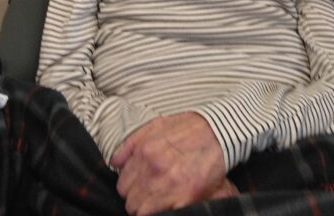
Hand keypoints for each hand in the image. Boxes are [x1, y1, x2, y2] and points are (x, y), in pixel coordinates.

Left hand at [111, 112, 228, 215]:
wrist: (219, 131)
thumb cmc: (189, 127)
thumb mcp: (157, 125)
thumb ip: (131, 143)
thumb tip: (114, 163)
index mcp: (145, 151)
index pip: (122, 184)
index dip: (130, 188)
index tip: (139, 187)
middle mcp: (154, 168)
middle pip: (130, 202)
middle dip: (137, 201)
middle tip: (150, 196)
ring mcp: (169, 184)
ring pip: (142, 212)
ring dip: (148, 209)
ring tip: (159, 201)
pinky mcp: (186, 197)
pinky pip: (162, 215)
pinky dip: (162, 213)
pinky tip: (170, 204)